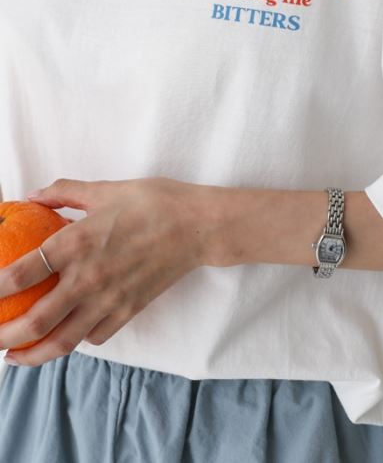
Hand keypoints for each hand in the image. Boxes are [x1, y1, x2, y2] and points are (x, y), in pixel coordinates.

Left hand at [0, 176, 206, 366]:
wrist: (198, 226)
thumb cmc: (155, 202)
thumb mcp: (107, 190)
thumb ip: (66, 192)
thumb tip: (33, 195)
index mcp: (77, 243)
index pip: (20, 274)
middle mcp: (87, 277)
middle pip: (33, 321)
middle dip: (4, 335)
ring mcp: (109, 299)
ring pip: (62, 341)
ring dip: (32, 354)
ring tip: (15, 356)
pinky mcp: (129, 310)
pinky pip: (95, 337)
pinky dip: (77, 341)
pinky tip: (69, 335)